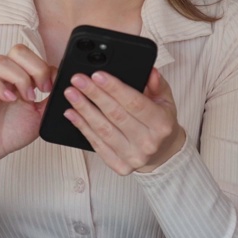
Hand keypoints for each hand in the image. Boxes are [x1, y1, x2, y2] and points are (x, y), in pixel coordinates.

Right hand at [0, 44, 55, 180]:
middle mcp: (4, 76)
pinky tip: (10, 99)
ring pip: (0, 62)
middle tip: (43, 89)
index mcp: (19, 76)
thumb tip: (67, 86)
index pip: (33, 55)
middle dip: (36, 67)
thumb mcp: (41, 114)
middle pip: (18, 51)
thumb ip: (51, 99)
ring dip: (19, 77)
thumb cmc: (12, 130)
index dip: (46, 66)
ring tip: (28, 98)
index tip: (53, 86)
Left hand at [61, 68, 185, 174]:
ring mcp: (133, 156)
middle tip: (78, 80)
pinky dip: (82, 127)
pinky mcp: (119, 165)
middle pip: (115, 115)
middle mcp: (148, 142)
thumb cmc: (161, 123)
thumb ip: (158, 84)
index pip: (135, 103)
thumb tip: (149, 72)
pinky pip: (96, 144)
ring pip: (103, 130)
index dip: (114, 88)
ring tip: (71, 94)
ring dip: (84, 110)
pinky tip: (72, 113)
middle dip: (94, 94)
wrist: (163, 153)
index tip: (97, 75)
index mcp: (162, 124)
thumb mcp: (165, 101)